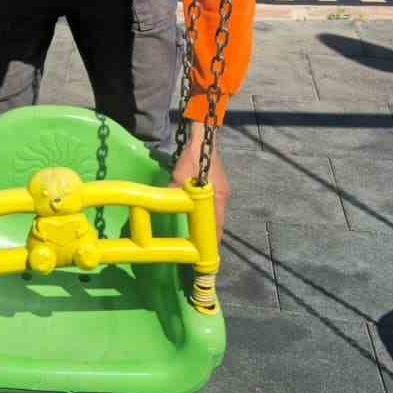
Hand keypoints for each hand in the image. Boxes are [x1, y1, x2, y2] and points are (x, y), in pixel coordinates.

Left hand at [171, 122, 228, 238]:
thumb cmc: (193, 157)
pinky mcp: (218, 185)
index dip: (213, 241)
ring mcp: (222, 190)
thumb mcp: (179, 176)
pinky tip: (198, 217)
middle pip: (217, 221)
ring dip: (208, 224)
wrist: (204, 138)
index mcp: (218, 197)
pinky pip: (213, 205)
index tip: (208, 254)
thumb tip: (169, 208)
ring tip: (199, 237)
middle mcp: (223, 196)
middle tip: (200, 249)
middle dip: (210, 235)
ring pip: (215, 213)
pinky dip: (207, 214)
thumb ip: (175, 193)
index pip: (217, 225)